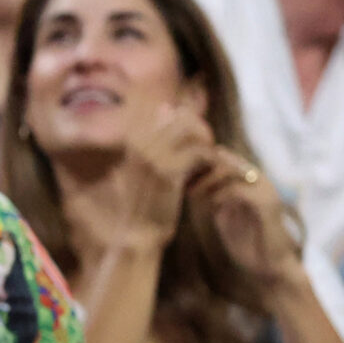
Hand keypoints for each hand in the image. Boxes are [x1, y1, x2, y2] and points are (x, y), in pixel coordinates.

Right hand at [60, 103, 211, 251]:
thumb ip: (155, 139)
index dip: (187, 122)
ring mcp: (154, 157)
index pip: (167, 111)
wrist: (135, 235)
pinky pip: (200, 153)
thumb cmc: (142, 203)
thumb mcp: (143, 166)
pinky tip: (210, 172)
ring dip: (207, 142)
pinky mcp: (170, 174)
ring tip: (210, 159)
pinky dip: (210, 160)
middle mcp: (141, 144)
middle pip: (182, 116)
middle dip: (200, 129)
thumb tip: (165, 107)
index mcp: (133, 140)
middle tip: (207, 148)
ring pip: (192, 130)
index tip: (195, 140)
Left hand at [193, 148, 302, 296]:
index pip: (220, 157)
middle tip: (179, 180)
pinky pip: (238, 191)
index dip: (198, 163)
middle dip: (199, 168)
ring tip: (190, 193)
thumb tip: (187, 184)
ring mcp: (265, 190)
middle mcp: (259, 179)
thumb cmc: (246, 242)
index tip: (177, 175)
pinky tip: (207, 207)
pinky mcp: (267, 205)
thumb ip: (212, 196)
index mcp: (250, 179)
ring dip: (206, 181)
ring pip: (230, 171)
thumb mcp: (223, 214)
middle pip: (224, 158)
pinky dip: (219, 197)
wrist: (270, 268)